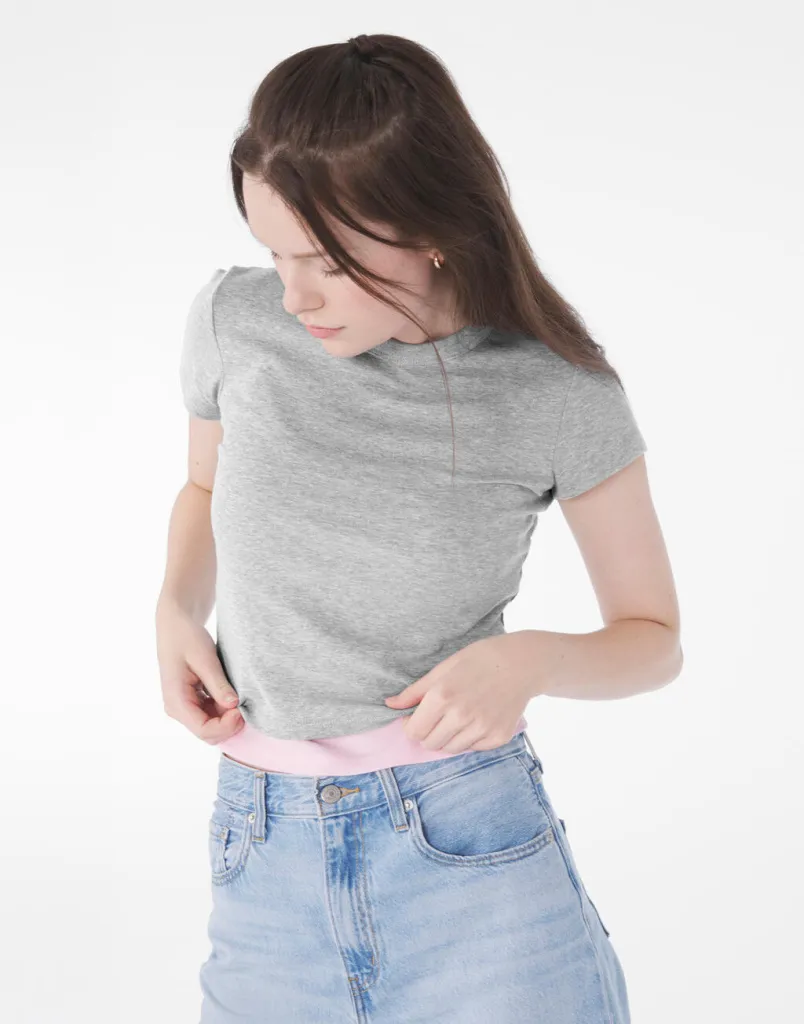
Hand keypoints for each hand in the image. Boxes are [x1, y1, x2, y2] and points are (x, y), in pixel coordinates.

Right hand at [155, 600, 244, 744]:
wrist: (175, 625)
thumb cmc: (187, 638)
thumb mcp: (205, 659)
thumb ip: (218, 684)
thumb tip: (233, 705)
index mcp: (176, 701)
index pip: (204, 730)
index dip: (226, 726)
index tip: (241, 709)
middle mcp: (177, 709)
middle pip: (208, 733)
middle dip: (229, 724)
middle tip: (245, 705)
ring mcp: (184, 707)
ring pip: (211, 726)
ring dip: (228, 717)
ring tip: (240, 697)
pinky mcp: (192, 702)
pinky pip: (210, 715)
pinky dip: (224, 710)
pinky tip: (232, 694)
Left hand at [384, 633, 538, 753]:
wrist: (522, 663)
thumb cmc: (480, 659)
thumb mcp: (444, 668)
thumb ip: (415, 691)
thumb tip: (389, 704)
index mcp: (442, 696)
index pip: (414, 731)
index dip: (411, 726)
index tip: (416, 718)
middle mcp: (461, 716)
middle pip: (430, 744)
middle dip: (429, 733)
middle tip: (439, 717)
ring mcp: (481, 728)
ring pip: (451, 749)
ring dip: (448, 737)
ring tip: (458, 716)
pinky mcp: (498, 737)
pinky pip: (473, 748)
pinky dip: (470, 739)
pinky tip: (477, 719)